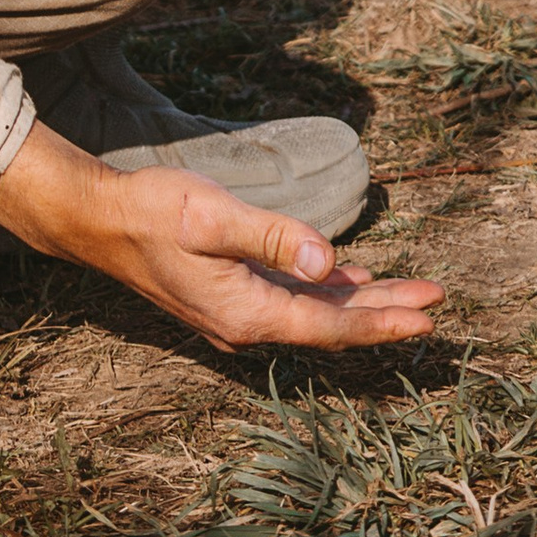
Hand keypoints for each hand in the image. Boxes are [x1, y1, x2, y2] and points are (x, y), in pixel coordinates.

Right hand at [0, 122, 442, 352]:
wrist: (99, 220)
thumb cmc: (153, 211)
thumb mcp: (213, 217)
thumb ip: (273, 238)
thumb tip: (329, 264)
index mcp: (247, 311)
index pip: (331, 325)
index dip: (383, 321)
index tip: (428, 317)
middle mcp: (246, 323)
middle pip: (330, 325)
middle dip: (385, 315)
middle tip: (436, 306)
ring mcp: (237, 312)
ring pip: (314, 313)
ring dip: (362, 305)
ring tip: (409, 297)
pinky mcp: (230, 294)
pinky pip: (293, 300)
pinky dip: (328, 293)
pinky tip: (348, 281)